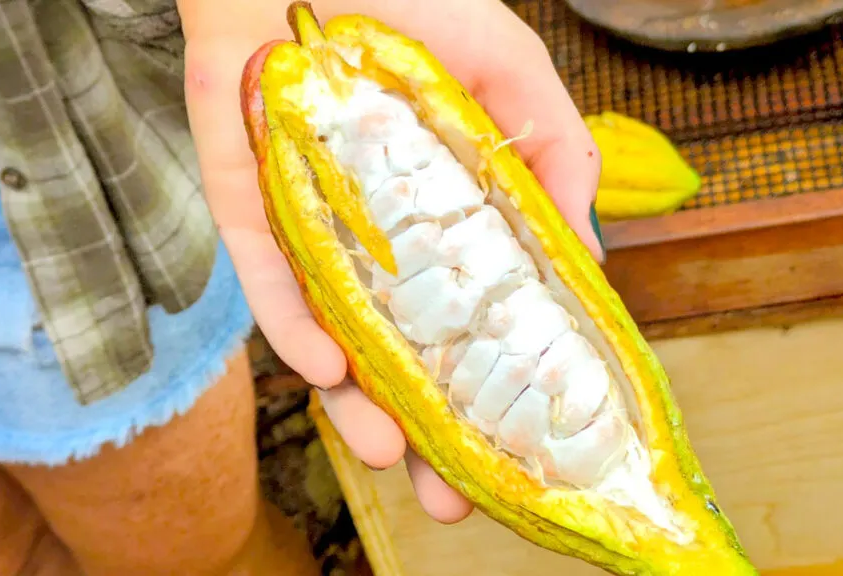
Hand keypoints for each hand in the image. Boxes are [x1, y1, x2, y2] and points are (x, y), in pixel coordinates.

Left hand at [178, 0, 603, 524]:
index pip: (474, 314)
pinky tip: (326, 368)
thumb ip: (557, 158)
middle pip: (402, 348)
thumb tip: (594, 263)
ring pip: (334, 332)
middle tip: (448, 494)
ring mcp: (313, 223)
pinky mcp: (248, 202)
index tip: (525, 444)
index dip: (497, 382)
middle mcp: (380, 231)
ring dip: (359, 401)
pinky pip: (267, 277)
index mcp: (442, 212)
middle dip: (425, 427)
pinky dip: (292, 327)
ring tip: (391, 449)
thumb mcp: (512, 73)